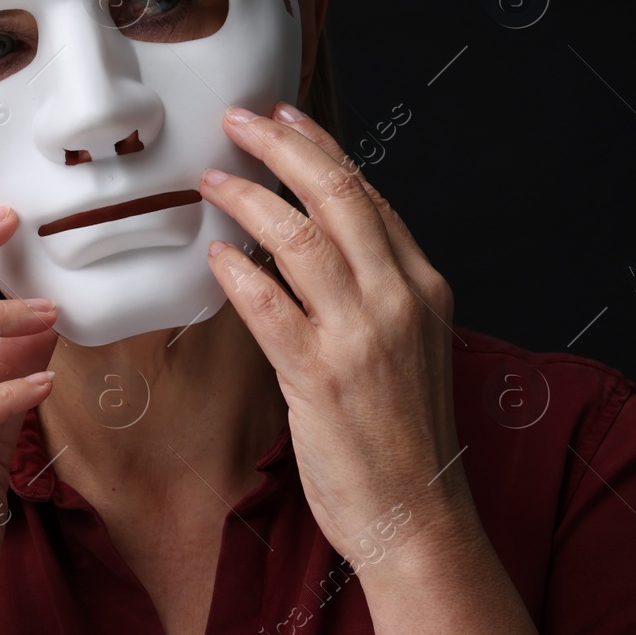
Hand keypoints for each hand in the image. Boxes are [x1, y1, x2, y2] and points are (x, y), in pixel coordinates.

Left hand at [198, 103, 472, 570]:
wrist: (417, 515)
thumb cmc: (404, 436)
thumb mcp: (410, 345)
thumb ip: (374, 290)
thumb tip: (319, 241)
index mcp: (423, 287)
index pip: (369, 195)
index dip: (320, 148)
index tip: (283, 119)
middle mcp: (399, 299)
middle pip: (337, 194)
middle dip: (282, 146)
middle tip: (239, 120)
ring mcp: (362, 336)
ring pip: (300, 237)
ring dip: (248, 197)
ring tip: (212, 178)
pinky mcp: (322, 376)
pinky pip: (268, 304)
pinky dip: (237, 271)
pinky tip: (214, 255)